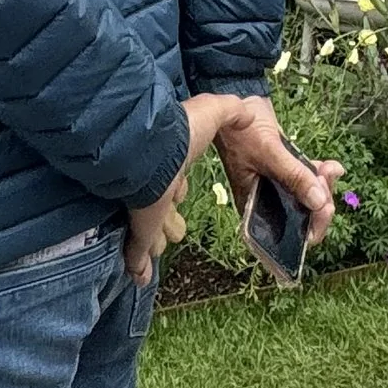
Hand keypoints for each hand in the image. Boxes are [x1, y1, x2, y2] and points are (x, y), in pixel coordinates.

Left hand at [124, 92, 243, 284]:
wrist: (156, 148)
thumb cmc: (184, 130)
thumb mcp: (215, 111)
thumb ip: (233, 110)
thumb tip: (249, 110)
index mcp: (171, 158)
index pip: (173, 180)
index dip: (178, 188)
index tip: (181, 192)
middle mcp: (156, 184)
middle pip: (161, 209)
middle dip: (167, 221)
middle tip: (175, 231)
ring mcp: (146, 207)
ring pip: (150, 232)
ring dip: (153, 244)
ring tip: (160, 250)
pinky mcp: (142, 227)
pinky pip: (138, 253)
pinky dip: (138, 265)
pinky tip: (139, 277)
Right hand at [216, 95, 341, 255]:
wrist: (240, 101)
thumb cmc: (241, 130)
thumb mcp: (268, 152)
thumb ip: (293, 176)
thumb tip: (319, 202)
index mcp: (254, 209)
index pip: (285, 238)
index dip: (310, 228)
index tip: (324, 208)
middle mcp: (267, 203)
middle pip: (302, 218)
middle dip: (321, 203)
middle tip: (326, 180)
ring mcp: (279, 187)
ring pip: (309, 199)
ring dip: (324, 186)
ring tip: (329, 168)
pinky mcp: (287, 171)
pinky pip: (309, 180)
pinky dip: (321, 174)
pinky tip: (330, 165)